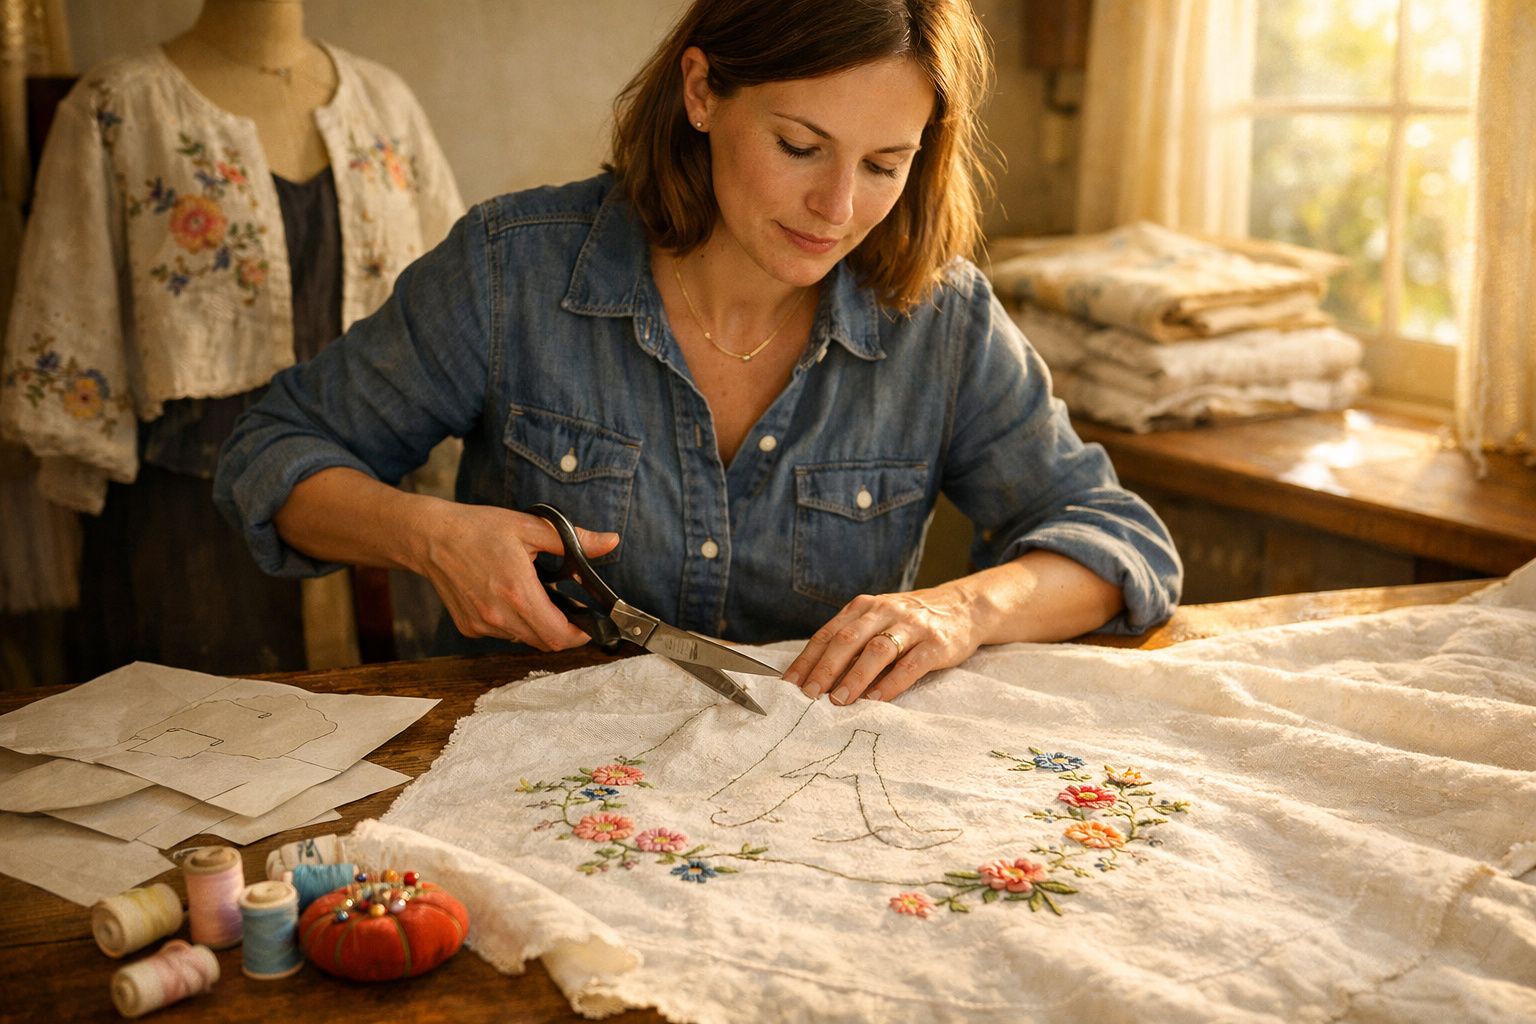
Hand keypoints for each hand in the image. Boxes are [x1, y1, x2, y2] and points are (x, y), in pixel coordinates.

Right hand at [415, 501, 619, 649]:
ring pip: (524, 639)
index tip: (588, 622)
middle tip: (569, 610)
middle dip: (563, 631)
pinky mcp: (469, 627)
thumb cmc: (479, 528)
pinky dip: (514, 623)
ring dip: (537, 626)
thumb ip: (574, 540)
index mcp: (517, 591)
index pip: (558, 635)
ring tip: (536, 597)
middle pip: (544, 643)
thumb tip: (610, 542)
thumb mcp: (531, 527)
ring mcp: (481, 625)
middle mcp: (498, 615)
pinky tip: (508, 598)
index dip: (580, 634)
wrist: (430, 537)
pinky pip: (503, 634)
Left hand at [781, 584, 987, 705]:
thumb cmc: (911, 622)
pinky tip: (876, 699)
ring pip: (877, 650)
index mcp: (865, 607)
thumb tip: (817, 675)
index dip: (807, 658)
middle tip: (809, 694)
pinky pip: (910, 665)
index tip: (790, 683)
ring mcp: (912, 626)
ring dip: (855, 676)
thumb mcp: (878, 620)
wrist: (964, 608)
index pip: (829, 633)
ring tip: (839, 700)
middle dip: (825, 668)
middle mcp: (885, 611)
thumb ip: (852, 641)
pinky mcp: (936, 644)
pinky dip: (891, 683)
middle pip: (848, 639)